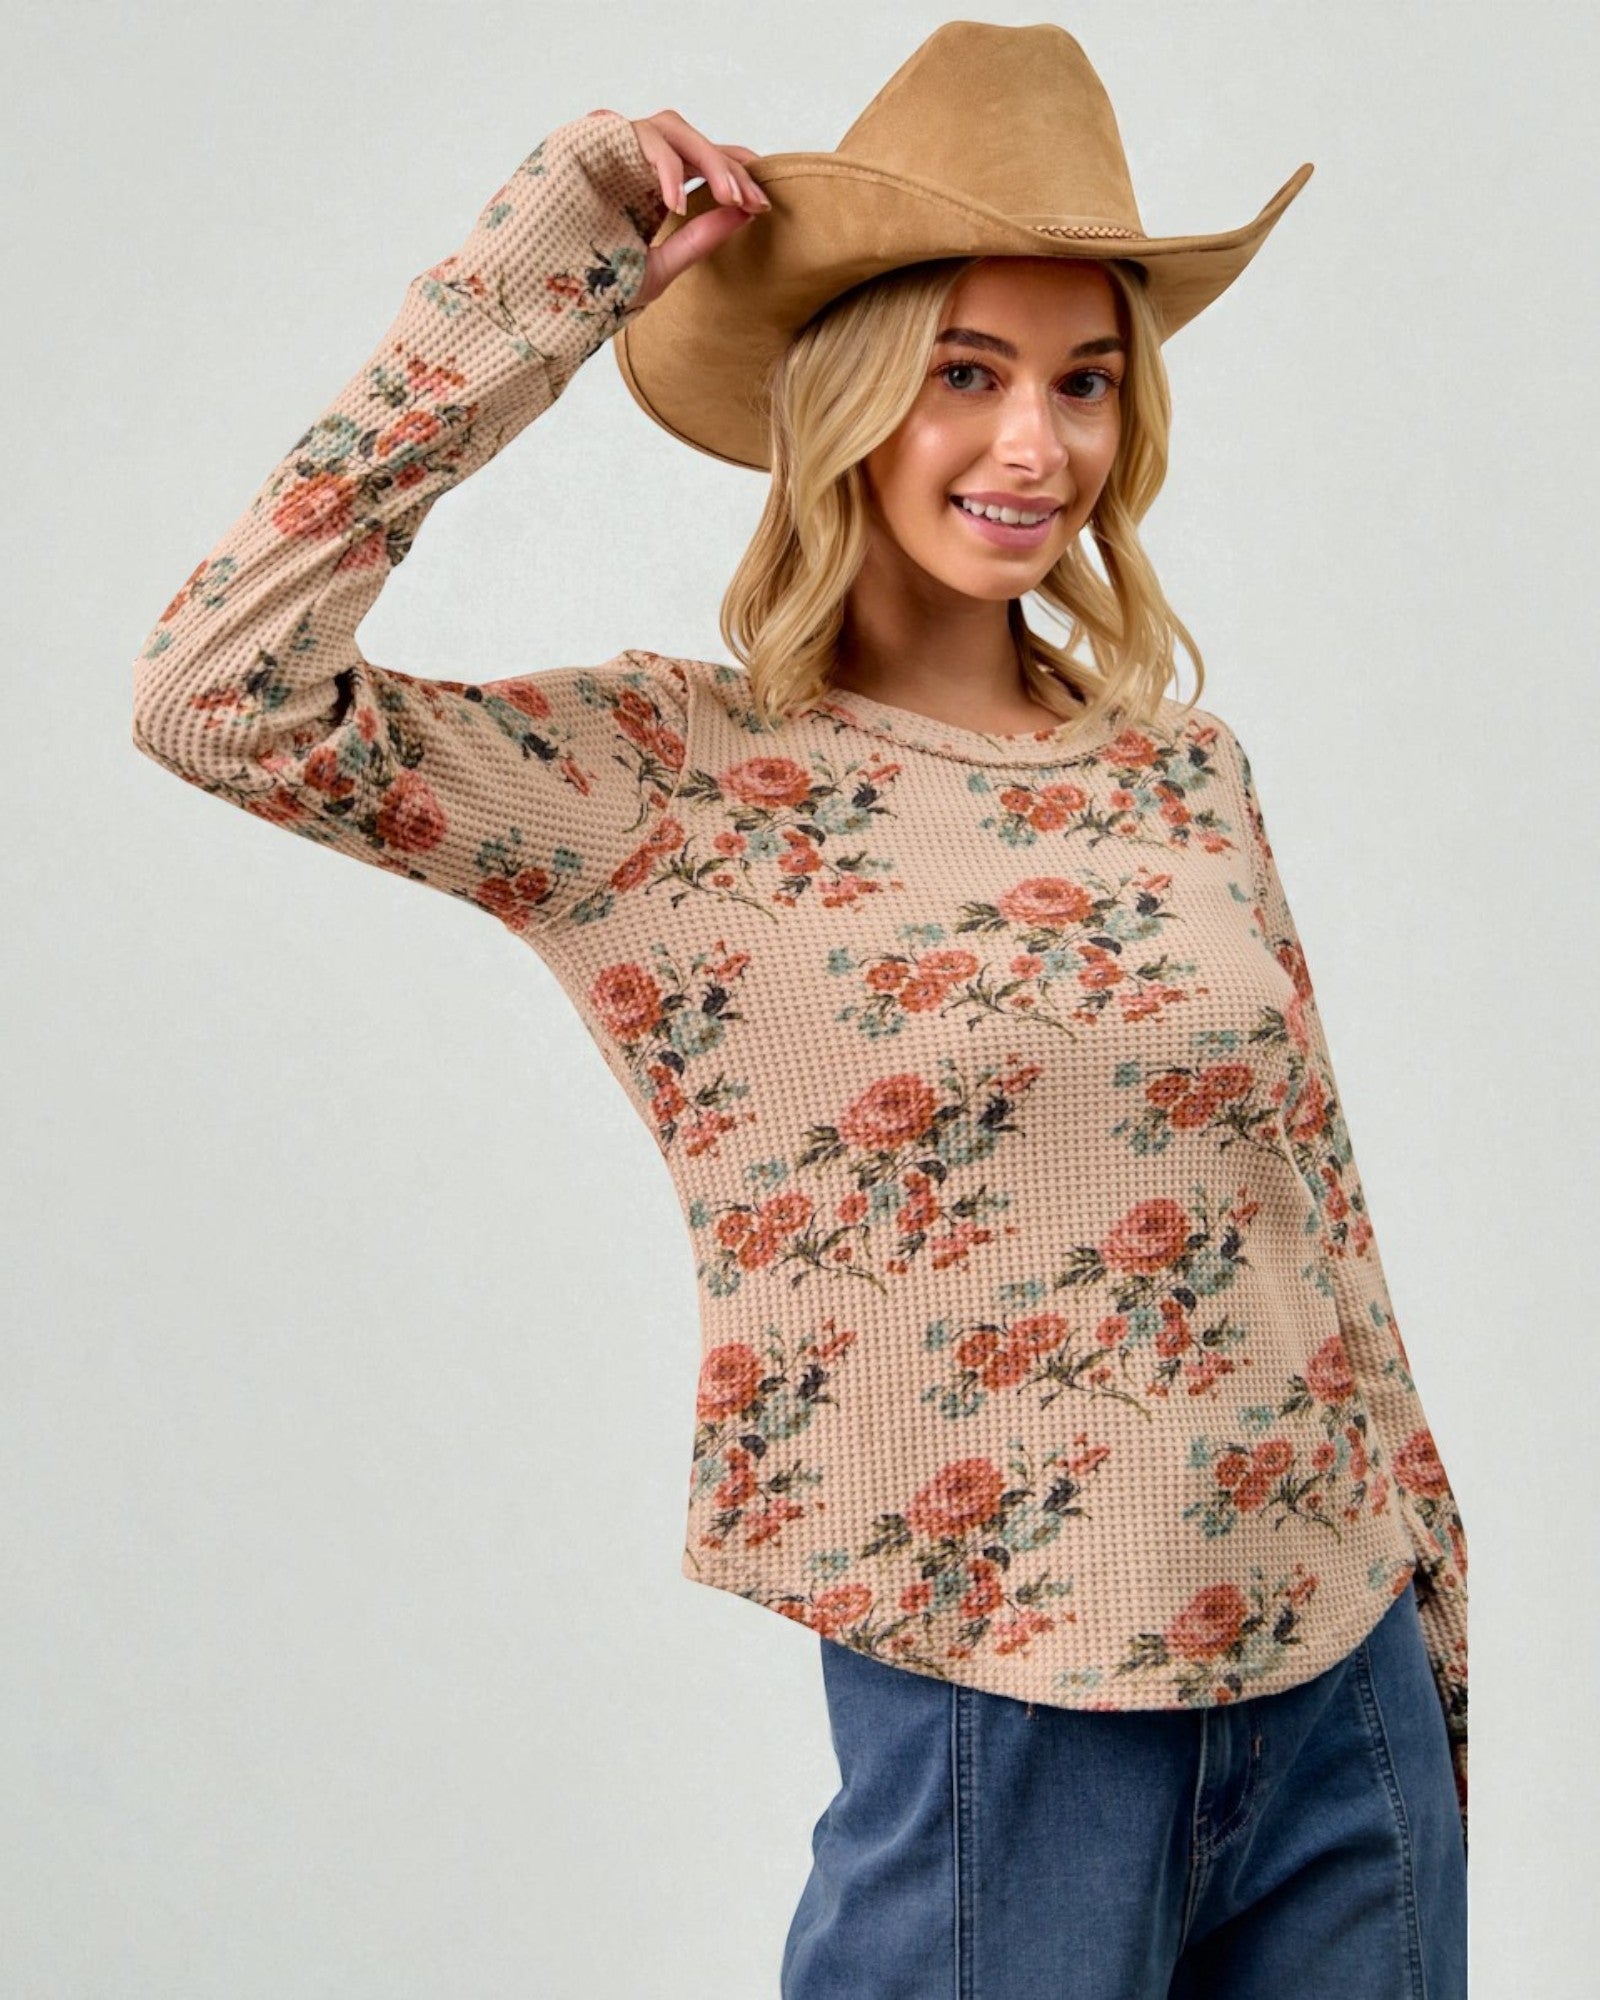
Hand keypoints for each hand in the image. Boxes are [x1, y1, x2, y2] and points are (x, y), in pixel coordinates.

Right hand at [589, 107, 768, 310]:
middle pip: (690, 140)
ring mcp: (606, 151)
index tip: (763, 205)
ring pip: (667, 128)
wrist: (533, 308)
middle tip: (753, 201)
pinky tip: (679, 199)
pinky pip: (635, 135)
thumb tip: (743, 213)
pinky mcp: (585, 145)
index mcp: (646, 189)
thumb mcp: (658, 269)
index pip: (700, 163)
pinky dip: (663, 162)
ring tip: (728, 196)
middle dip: (728, 166)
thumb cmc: (589, 297)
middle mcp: (628, 164)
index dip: (735, 176)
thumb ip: (697, 239)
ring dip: (705, 157)